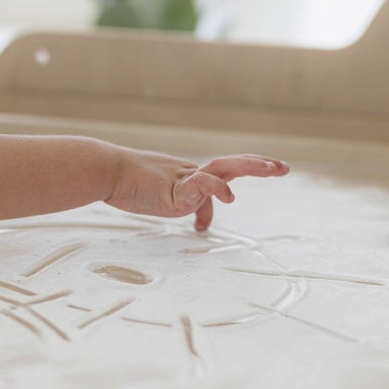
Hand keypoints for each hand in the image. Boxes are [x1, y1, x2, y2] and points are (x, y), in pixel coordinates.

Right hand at [105, 151, 289, 230]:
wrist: (106, 171)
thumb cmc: (125, 185)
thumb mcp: (159, 197)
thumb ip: (180, 205)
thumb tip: (199, 223)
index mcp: (187, 176)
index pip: (220, 176)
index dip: (240, 175)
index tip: (266, 173)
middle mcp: (190, 174)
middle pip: (231, 164)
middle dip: (258, 165)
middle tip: (283, 167)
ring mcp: (184, 179)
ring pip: (225, 167)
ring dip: (251, 166)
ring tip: (274, 169)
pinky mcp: (176, 188)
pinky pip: (203, 185)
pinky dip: (218, 189)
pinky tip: (230, 198)